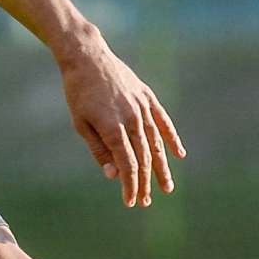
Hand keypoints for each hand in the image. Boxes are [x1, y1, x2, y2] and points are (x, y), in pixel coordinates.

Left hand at [57, 34, 185, 207]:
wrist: (87, 57)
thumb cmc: (78, 93)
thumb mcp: (81, 124)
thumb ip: (99, 150)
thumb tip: (113, 175)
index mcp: (113, 129)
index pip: (128, 165)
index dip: (131, 185)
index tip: (131, 202)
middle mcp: (132, 120)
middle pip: (144, 158)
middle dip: (145, 182)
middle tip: (147, 201)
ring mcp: (142, 108)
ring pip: (156, 143)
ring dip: (162, 167)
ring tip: (167, 187)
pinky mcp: (147, 97)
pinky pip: (163, 121)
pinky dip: (172, 138)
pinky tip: (179, 154)